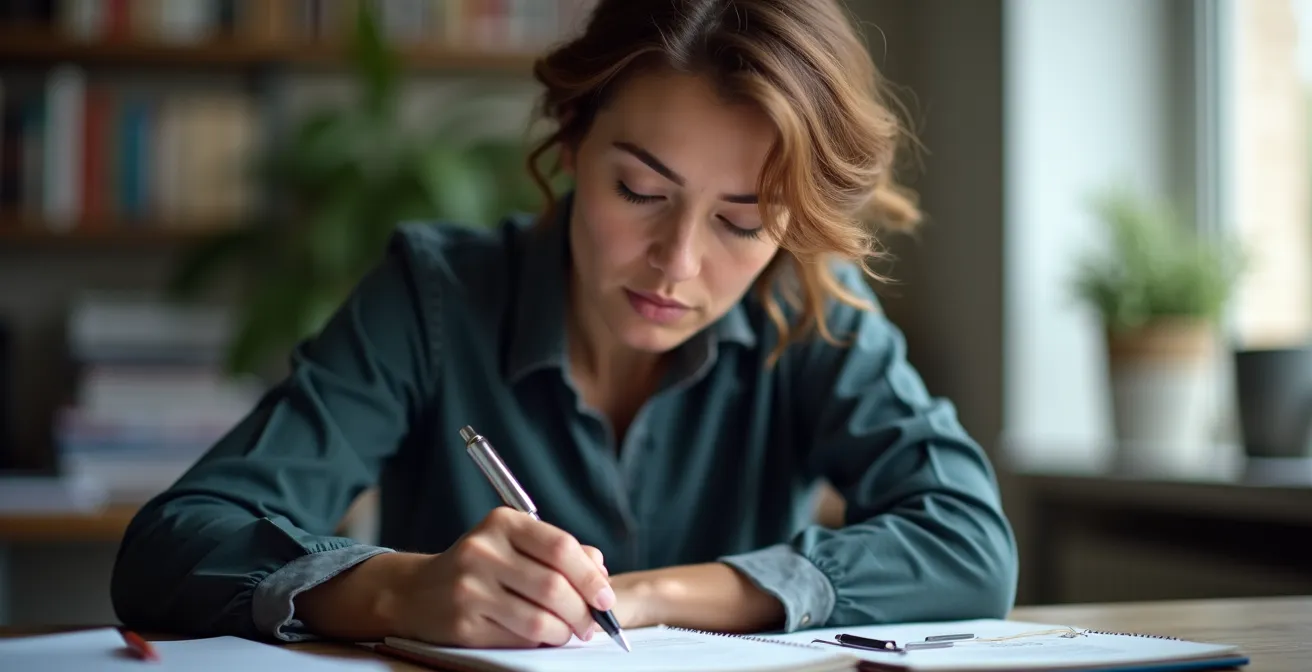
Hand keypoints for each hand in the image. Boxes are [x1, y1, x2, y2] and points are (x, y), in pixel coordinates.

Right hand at [389, 507, 613, 647]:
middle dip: (583, 612)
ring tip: (569, 631)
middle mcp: (483, 552)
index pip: (561, 548)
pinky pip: (519, 640)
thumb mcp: (514, 544)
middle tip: (592, 623)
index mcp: (502, 523)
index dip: (591, 576)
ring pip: (540, 621)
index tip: (606, 597)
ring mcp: (470, 589)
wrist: (417, 592)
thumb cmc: (479, 567)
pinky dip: (541, 642)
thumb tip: (600, 573)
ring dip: (565, 632)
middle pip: (554, 587)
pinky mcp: (464, 624)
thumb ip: (559, 552)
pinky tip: (543, 636)